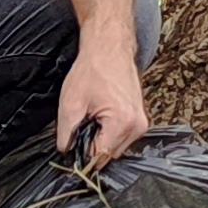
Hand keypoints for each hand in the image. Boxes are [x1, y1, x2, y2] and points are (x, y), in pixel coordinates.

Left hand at [54, 44, 147, 170]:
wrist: (109, 48)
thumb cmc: (93, 69)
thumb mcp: (70, 103)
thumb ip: (66, 134)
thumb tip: (66, 152)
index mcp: (122, 122)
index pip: (99, 158)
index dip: (82, 156)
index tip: (73, 147)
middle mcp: (137, 126)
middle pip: (109, 155)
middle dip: (92, 146)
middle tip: (82, 125)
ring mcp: (142, 123)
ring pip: (115, 148)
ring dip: (101, 140)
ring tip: (93, 117)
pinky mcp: (141, 120)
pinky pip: (122, 138)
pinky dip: (109, 132)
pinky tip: (101, 116)